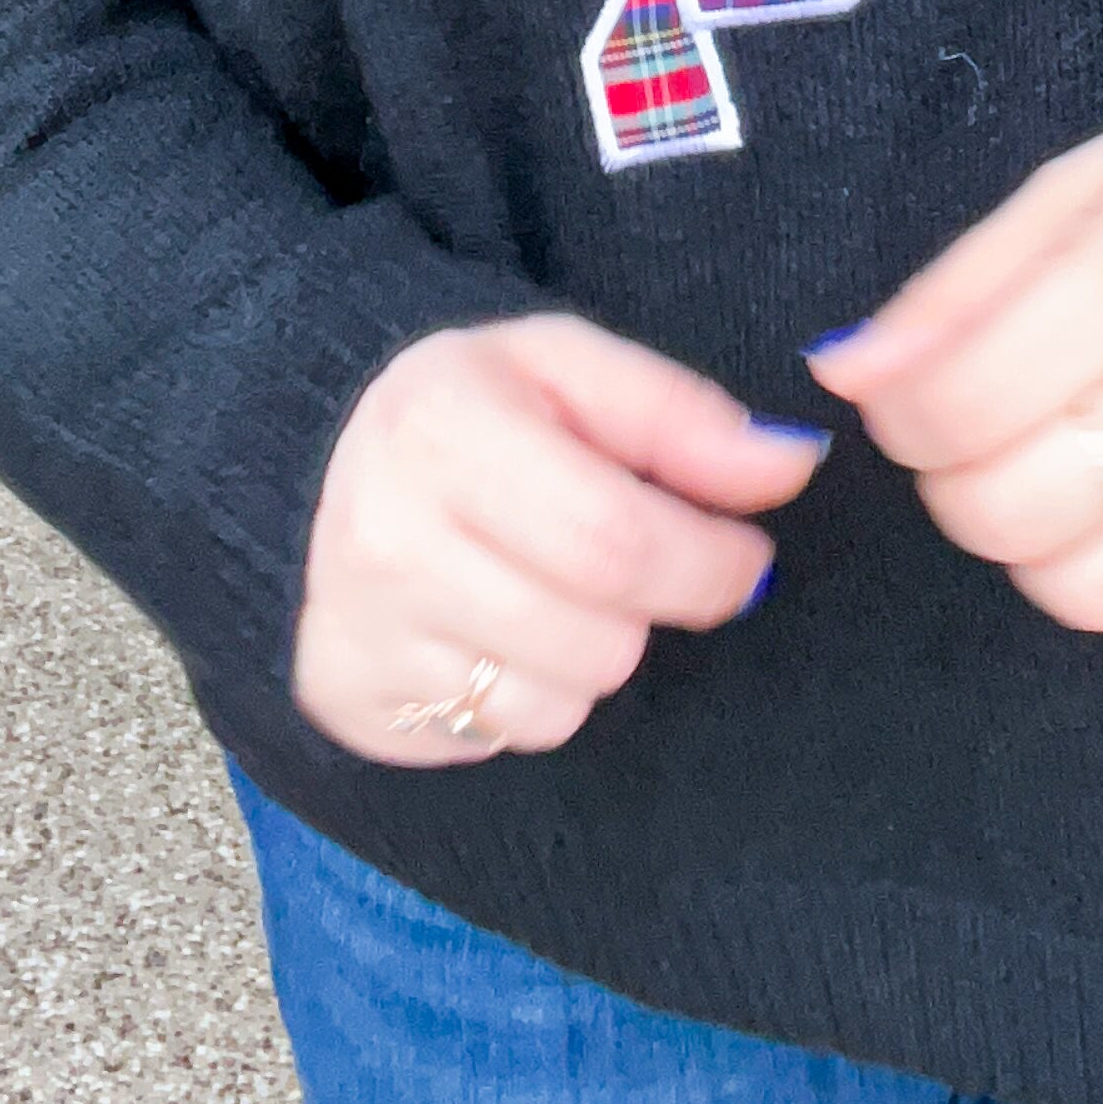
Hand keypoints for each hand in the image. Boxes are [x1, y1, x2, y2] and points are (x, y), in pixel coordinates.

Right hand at [293, 313, 827, 765]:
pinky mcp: (353, 699)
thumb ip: (681, 416)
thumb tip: (791, 465)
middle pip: (599, 636)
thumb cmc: (471, 407)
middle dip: (659, 607)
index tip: (747, 555)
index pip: (615, 538)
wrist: (311, 458)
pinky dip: (533, 693)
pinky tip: (503, 629)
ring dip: (595, 653)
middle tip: (651, 564)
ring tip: (558, 585)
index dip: (708, 561)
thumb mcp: (568, 367)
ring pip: (560, 703)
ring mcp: (365, 630)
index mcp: (444, 428)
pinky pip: (502, 735)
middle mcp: (388, 537)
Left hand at [809, 125, 1102, 661]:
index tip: (922, 402)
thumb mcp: (1077, 192)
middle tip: (987, 447)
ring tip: (1069, 484)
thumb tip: (848, 374)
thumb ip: (957, 287)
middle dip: (964, 490)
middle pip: (1015, 516)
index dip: (907, 420)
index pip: (959, 405)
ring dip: (1051, 554)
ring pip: (1098, 596)